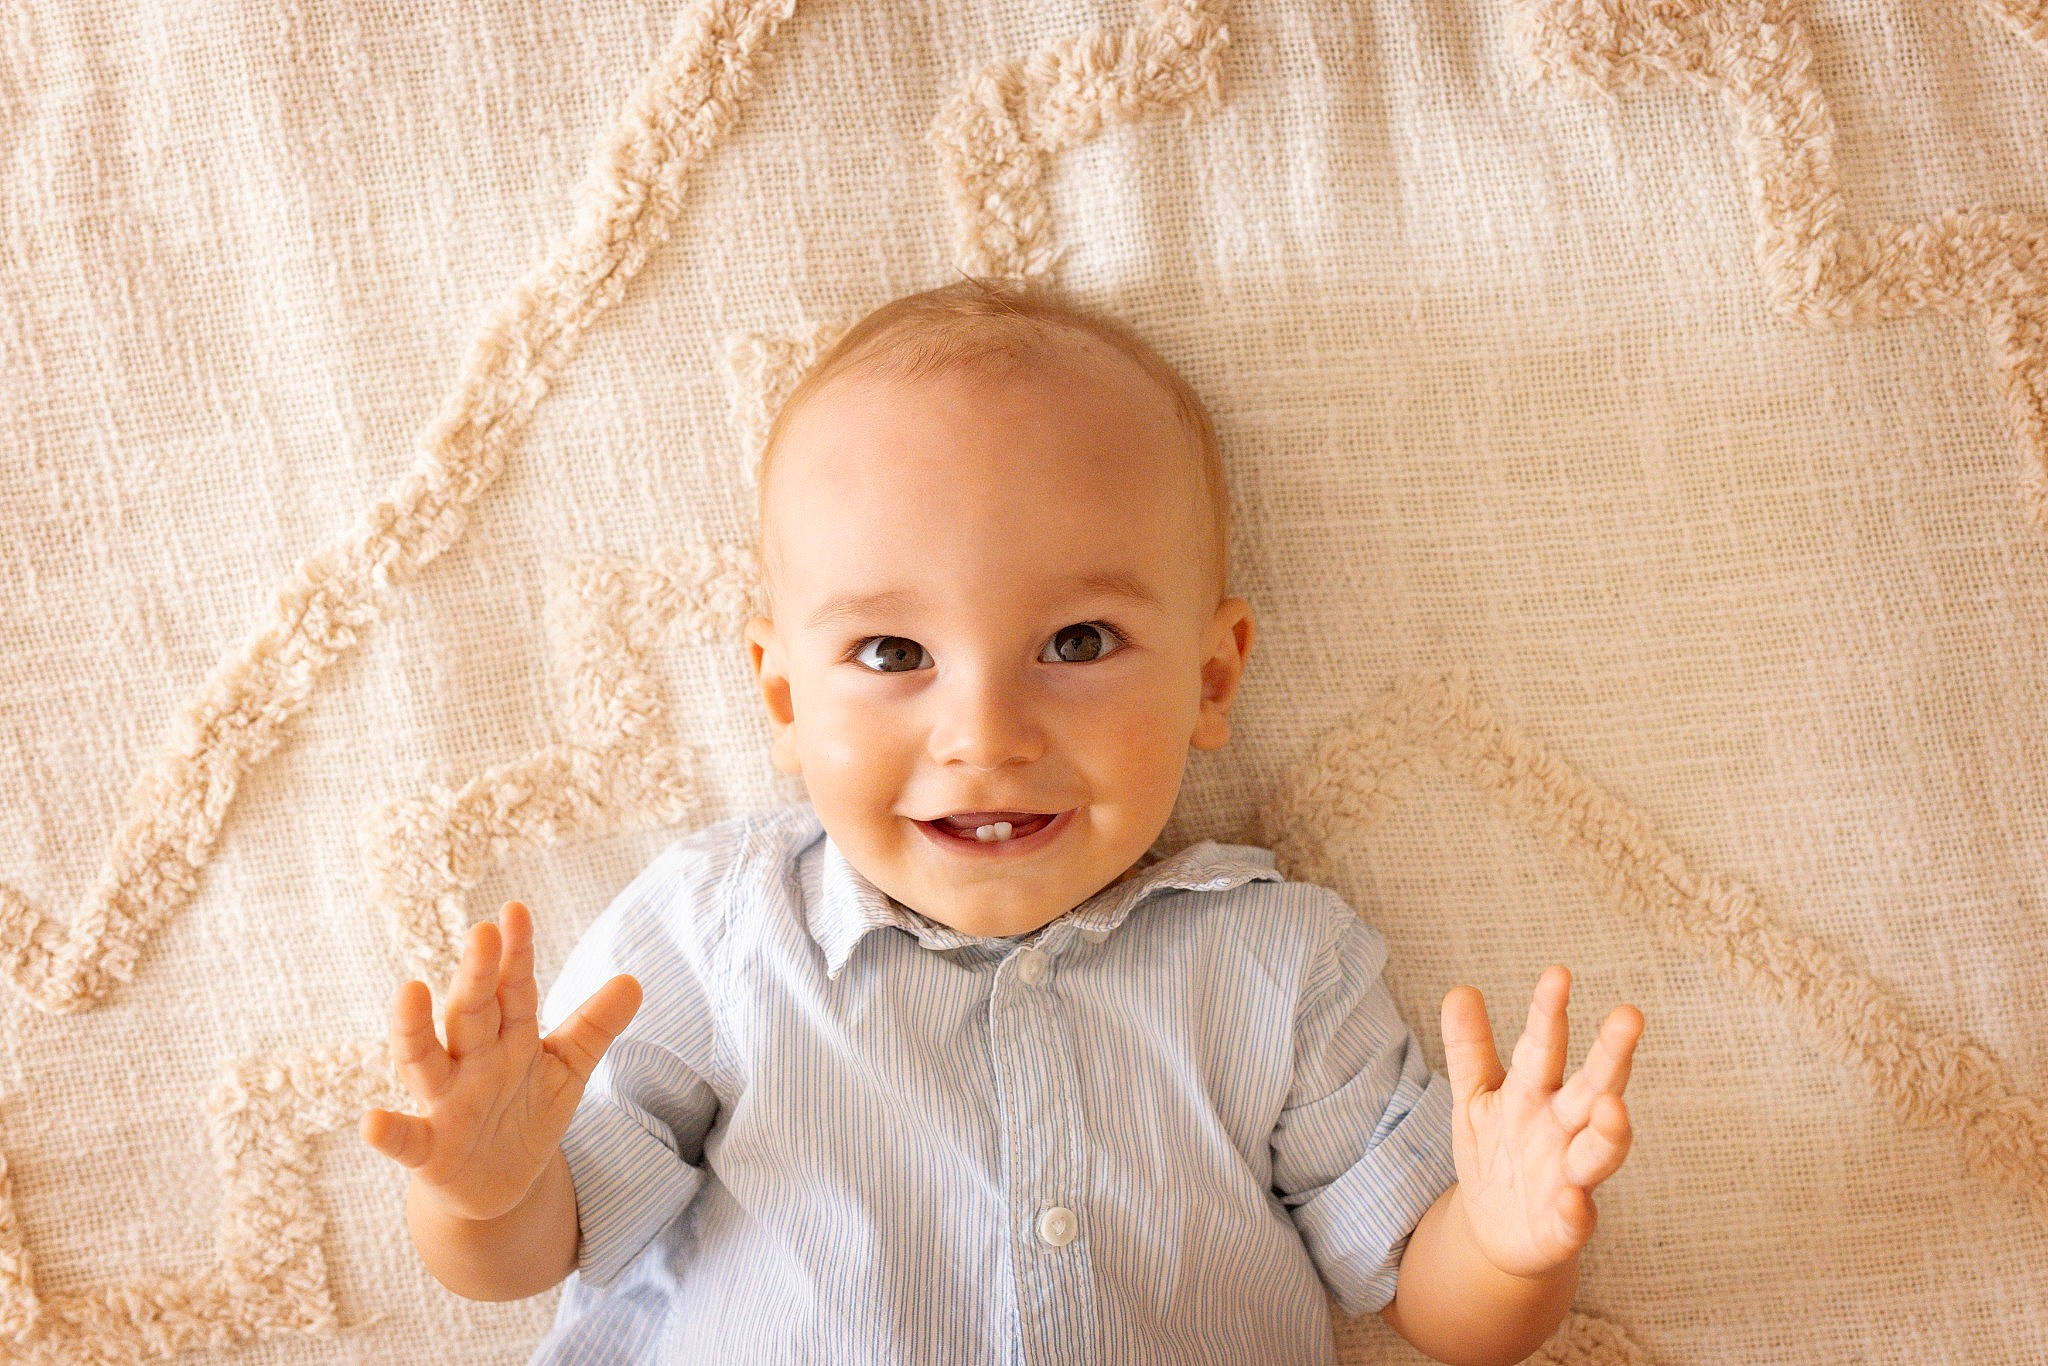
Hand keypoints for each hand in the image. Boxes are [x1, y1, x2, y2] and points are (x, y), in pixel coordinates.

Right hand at [358, 900, 642, 1222]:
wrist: (499, 1185)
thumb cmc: (525, 1112)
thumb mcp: (567, 1069)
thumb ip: (594, 1026)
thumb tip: (634, 980)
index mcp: (508, 1038)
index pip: (513, 989)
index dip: (516, 952)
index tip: (516, 910)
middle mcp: (471, 1062)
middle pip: (472, 1012)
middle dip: (477, 975)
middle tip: (482, 933)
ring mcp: (445, 1103)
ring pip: (424, 1061)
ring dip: (414, 1029)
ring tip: (409, 990)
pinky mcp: (428, 1151)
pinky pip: (405, 1140)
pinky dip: (388, 1132)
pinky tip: (371, 1120)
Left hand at [1439, 965, 1641, 1278]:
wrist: (1496, 1232)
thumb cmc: (1496, 1152)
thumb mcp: (1475, 1097)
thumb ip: (1470, 1048)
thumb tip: (1460, 989)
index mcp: (1535, 1092)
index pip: (1545, 1046)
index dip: (1548, 1012)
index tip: (1557, 973)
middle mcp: (1561, 1129)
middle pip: (1591, 1087)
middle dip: (1610, 1055)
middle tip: (1630, 1015)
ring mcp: (1568, 1177)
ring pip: (1596, 1152)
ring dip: (1608, 1132)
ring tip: (1612, 1107)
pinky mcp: (1564, 1226)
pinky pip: (1575, 1220)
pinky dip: (1577, 1213)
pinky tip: (1575, 1202)